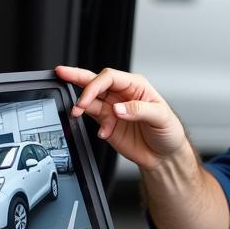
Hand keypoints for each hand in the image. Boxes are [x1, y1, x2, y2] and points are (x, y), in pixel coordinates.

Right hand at [55, 65, 188, 170]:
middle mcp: (122, 94)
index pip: (110, 77)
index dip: (95, 85)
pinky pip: (92, 119)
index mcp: (136, 86)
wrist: (164, 156)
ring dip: (81, 105)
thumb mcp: (161, 117)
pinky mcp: (107, 123)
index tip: (87, 99)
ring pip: (90, 99)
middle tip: (61, 72)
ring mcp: (113, 108)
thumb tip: (118, 108)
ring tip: (76, 112)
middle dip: (77, 76)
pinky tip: (104, 133)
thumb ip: (139, 110)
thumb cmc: (168, 132)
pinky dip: (93, 126)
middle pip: (95, 81)